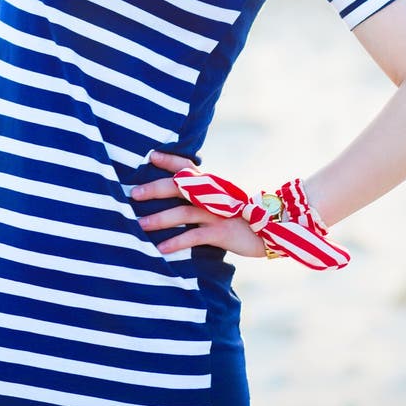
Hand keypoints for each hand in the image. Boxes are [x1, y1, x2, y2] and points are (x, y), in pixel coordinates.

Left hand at [133, 151, 266, 257]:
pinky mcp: (221, 232)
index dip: (169, 160)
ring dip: (159, 219)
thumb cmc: (242, 215)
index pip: (187, 166)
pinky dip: (176, 242)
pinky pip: (194, 236)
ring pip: (182, 212)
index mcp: (211, 184)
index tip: (150, 156)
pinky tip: (160, 249)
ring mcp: (216, 212)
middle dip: (154, 188)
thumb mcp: (222, 200)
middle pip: (179, 186)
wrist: (272, 229)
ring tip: (139, 225)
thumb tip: (178, 194)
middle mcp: (212, 194)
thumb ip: (202, 195)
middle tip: (133, 193)